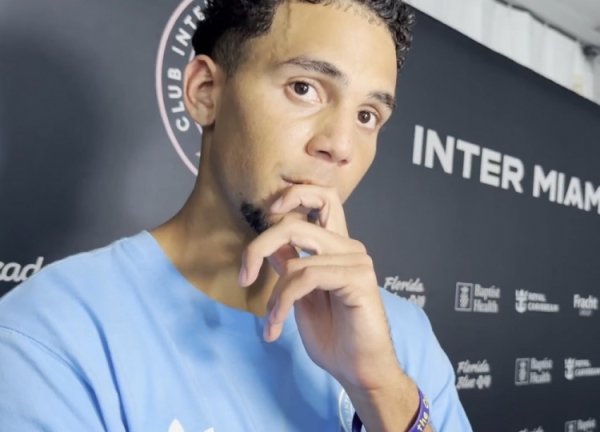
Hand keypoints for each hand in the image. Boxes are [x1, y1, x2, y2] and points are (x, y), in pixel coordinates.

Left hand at [238, 185, 398, 390]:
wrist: (360, 372)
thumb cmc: (334, 337)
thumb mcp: (301, 297)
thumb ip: (290, 268)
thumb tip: (270, 247)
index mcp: (337, 247)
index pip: (323, 198)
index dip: (293, 195)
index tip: (267, 212)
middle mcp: (349, 247)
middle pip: (296, 224)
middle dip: (260, 246)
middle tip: (244, 276)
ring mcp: (357, 260)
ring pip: (297, 260)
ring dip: (274, 296)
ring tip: (271, 322)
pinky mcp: (359, 278)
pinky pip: (306, 278)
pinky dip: (283, 303)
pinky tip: (276, 327)